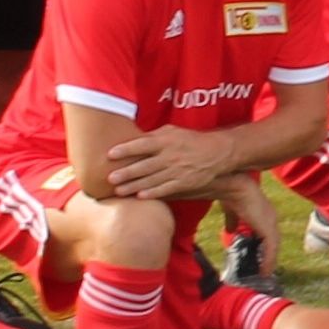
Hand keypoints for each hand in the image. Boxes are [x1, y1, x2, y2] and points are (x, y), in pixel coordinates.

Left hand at [105, 127, 238, 200]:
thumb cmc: (190, 140)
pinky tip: (141, 196)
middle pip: (144, 165)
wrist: (217, 153)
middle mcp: (170, 155)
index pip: (143, 144)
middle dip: (127, 172)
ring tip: (119, 191)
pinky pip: (166, 189)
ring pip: (152, 180)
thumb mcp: (173, 131)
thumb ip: (153, 136)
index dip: (126, 149)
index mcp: (166, 140)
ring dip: (134, 186)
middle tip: (110, 178)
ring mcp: (177, 170)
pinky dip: (153, 193)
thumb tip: (132, 140)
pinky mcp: (184, 182)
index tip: (110, 154)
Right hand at [209, 173, 279, 274]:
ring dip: (269, 261)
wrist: (233, 187)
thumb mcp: (232, 212)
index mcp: (264, 212)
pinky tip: (264, 271)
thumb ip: (232, 221)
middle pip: (273, 241)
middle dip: (268, 255)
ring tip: (264, 273)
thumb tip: (230, 231)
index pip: (267, 233)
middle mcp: (271, 218)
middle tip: (263, 269)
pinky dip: (268, 261)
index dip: (264, 245)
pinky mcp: (268, 229)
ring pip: (274, 247)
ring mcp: (271, 223)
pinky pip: (271, 250)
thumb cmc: (231, 194)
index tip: (259, 257)